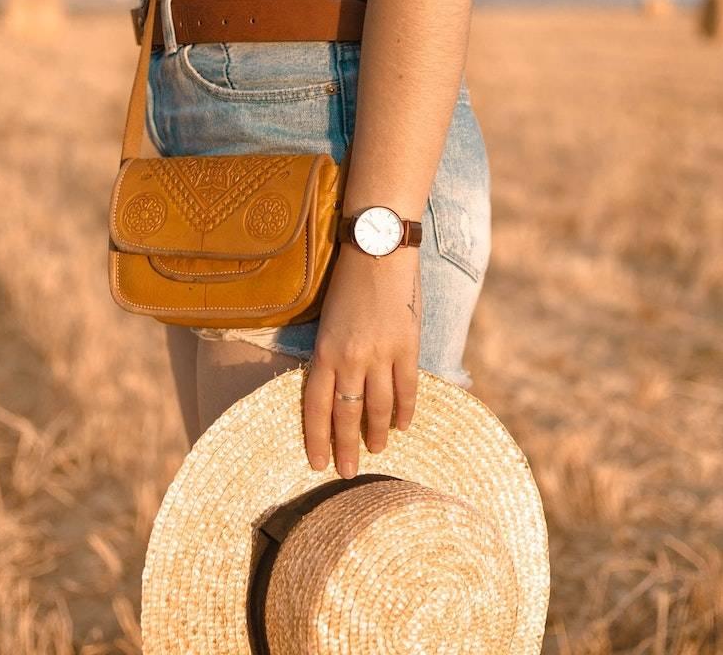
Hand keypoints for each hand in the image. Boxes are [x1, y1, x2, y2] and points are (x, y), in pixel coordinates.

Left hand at [303, 241, 421, 477]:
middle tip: (347, 474)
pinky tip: (402, 426)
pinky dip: (405, 410)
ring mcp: (380, 354)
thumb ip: (330, 354)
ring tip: (376, 451)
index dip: (317, 439)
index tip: (318, 464)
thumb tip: (336, 387)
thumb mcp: (327, 320)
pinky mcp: (407, 347)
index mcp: (324, 351)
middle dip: (345, 448)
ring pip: (378, 407)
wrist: (378, 248)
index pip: (315, 407)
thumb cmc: (348, 280)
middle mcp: (349, 359)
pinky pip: (407, 389)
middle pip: (346, 415)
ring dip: (376, 433)